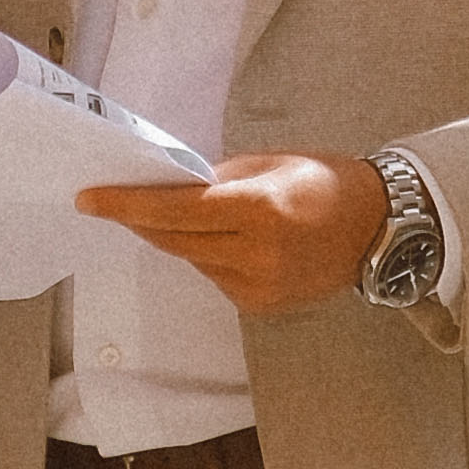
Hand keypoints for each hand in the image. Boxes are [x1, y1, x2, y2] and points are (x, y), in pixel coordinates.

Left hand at [74, 153, 381, 322]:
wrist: (378, 227)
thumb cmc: (324, 182)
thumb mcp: (269, 164)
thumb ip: (217, 178)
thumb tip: (170, 188)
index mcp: (258, 209)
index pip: (176, 209)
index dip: (128, 205)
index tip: (91, 198)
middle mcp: (256, 253)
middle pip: (175, 240)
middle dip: (142, 220)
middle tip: (115, 202)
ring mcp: (259, 285)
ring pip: (193, 260)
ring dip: (178, 238)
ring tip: (182, 214)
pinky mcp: (261, 304)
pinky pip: (215, 276)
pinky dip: (208, 255)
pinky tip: (224, 239)